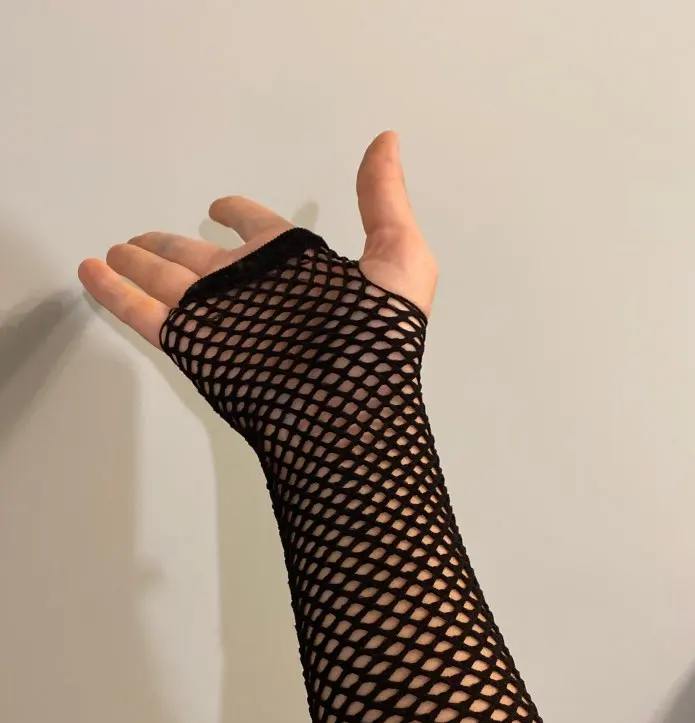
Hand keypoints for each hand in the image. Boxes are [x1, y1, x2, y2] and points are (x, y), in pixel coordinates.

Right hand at [78, 131, 437, 347]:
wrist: (351, 408)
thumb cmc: (380, 339)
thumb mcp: (399, 257)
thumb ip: (385, 201)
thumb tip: (387, 139)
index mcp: (296, 269)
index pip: (261, 232)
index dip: (240, 214)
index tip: (221, 203)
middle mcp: (252, 291)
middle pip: (200, 258)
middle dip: (171, 246)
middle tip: (141, 238)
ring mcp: (219, 319)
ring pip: (166, 282)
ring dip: (137, 265)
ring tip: (112, 250)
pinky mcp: (194, 345)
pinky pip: (144, 313)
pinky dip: (114, 294)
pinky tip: (92, 272)